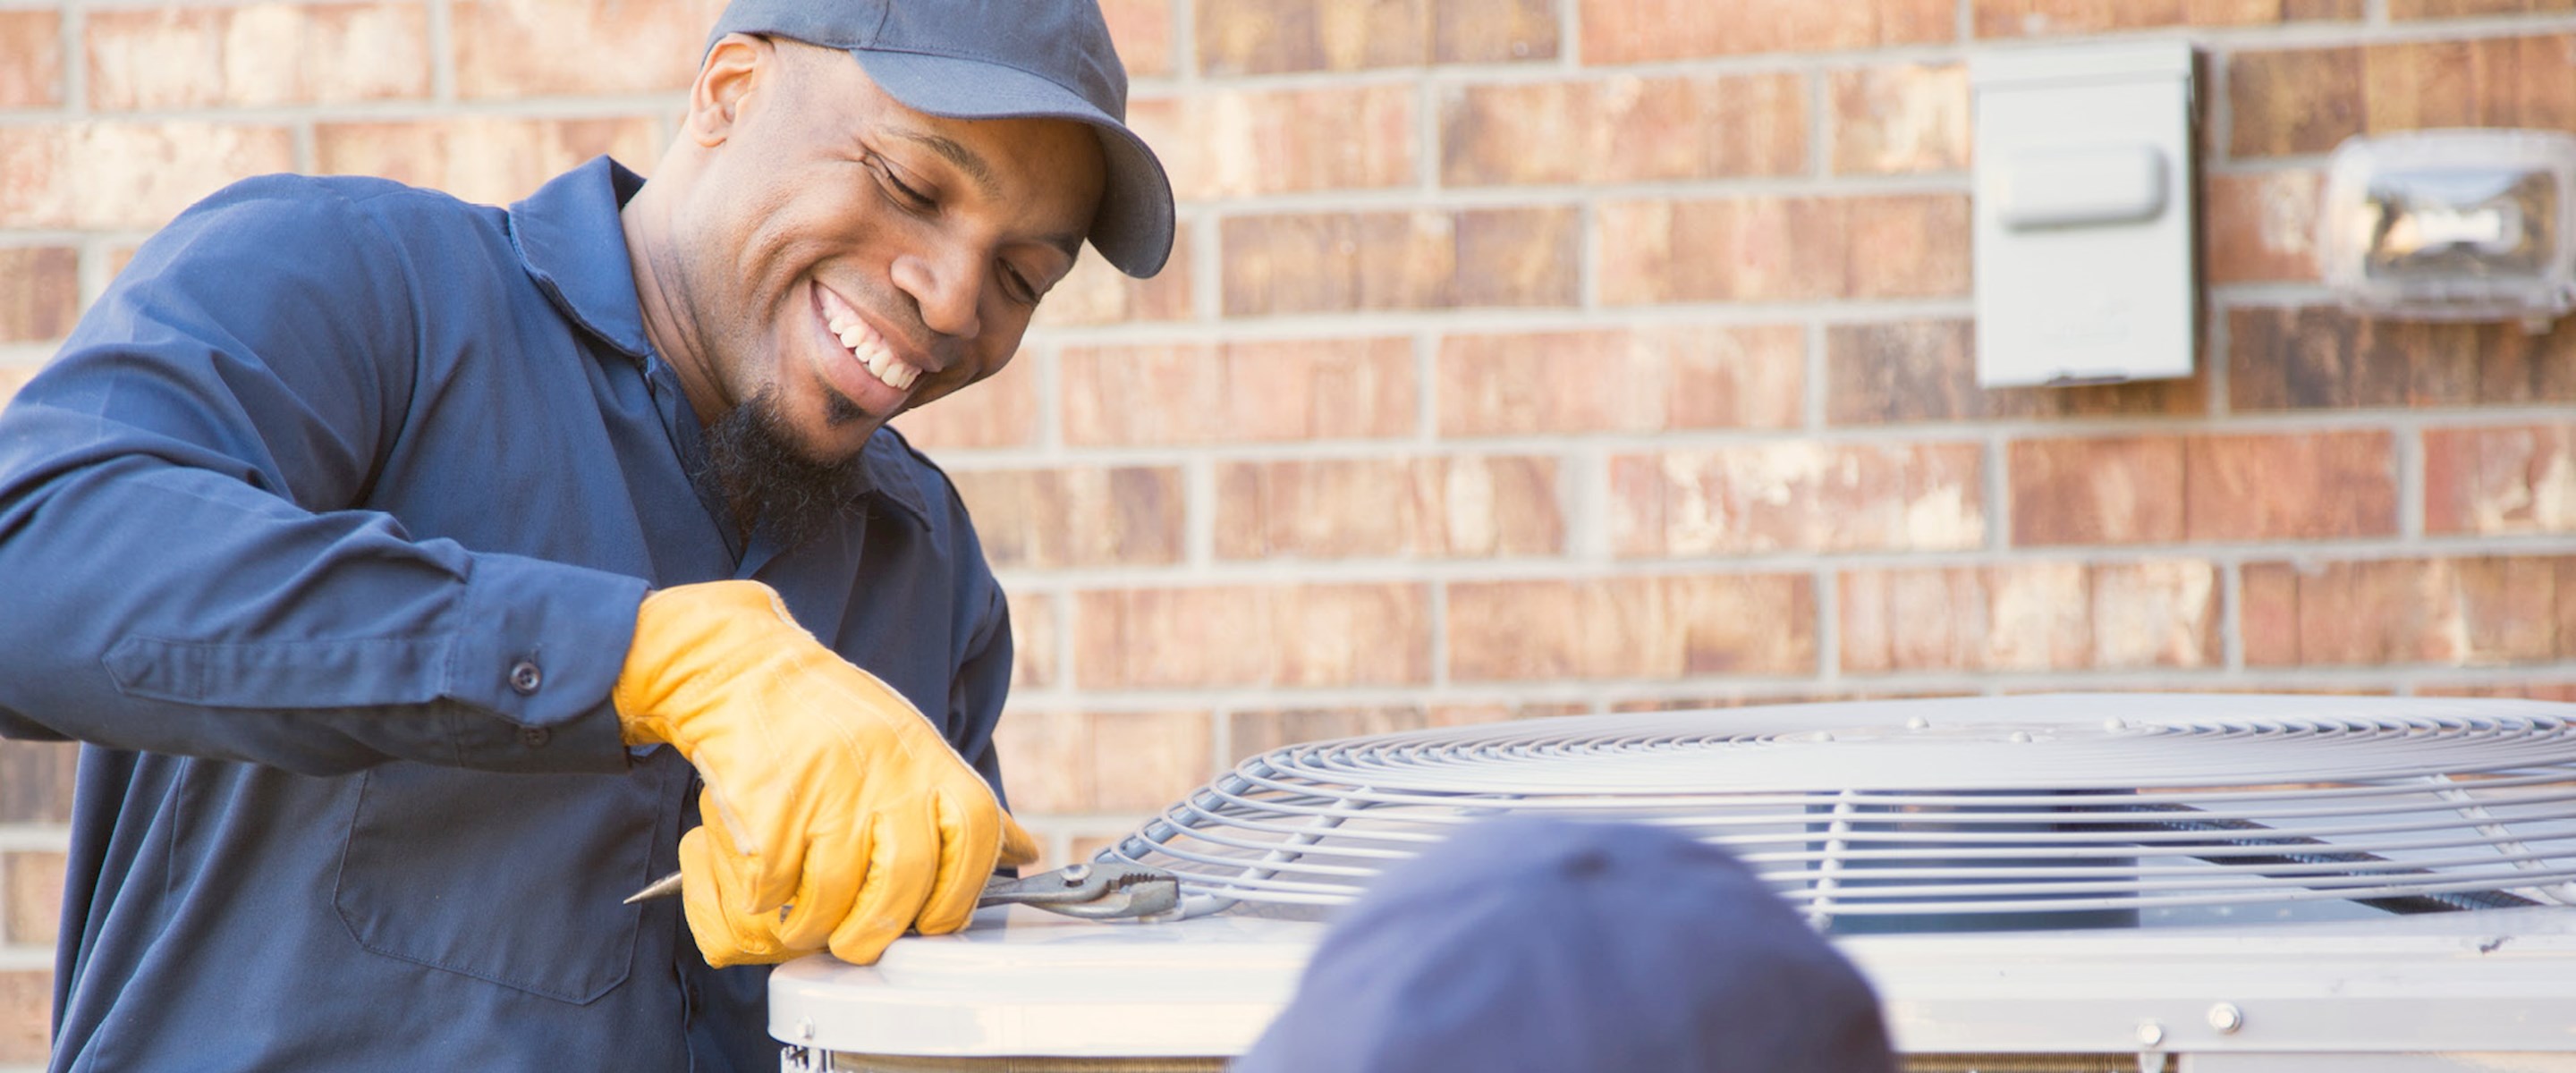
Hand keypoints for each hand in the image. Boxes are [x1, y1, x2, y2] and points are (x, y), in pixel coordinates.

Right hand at [613, 580, 1038, 965]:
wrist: (746, 670)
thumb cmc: (832, 717)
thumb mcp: (912, 745)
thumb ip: (961, 805)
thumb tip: (1023, 850)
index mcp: (927, 758)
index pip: (976, 832)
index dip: (963, 891)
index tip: (937, 922)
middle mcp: (885, 771)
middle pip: (906, 877)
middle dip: (881, 929)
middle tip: (859, 943)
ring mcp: (827, 786)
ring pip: (835, 894)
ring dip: (815, 925)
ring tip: (804, 922)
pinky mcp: (770, 803)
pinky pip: (775, 883)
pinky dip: (766, 898)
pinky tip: (766, 885)